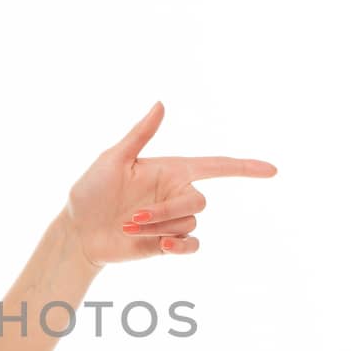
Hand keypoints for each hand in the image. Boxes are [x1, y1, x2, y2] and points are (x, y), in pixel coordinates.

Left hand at [61, 102, 276, 267]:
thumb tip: (161, 104)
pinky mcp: (167, 243)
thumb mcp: (113, 159)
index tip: (272, 170)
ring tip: (129, 228)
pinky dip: (181, 246)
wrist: (78, 230)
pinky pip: (191, 245)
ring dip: (159, 227)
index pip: (216, 166)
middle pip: (199, 201)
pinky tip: (162, 244)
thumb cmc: (91, 190)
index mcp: (170, 169)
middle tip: (133, 218)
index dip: (245, 168)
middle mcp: (176, 193)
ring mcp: (173, 219)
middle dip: (168, 210)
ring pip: (190, 223)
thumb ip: (140, 134)